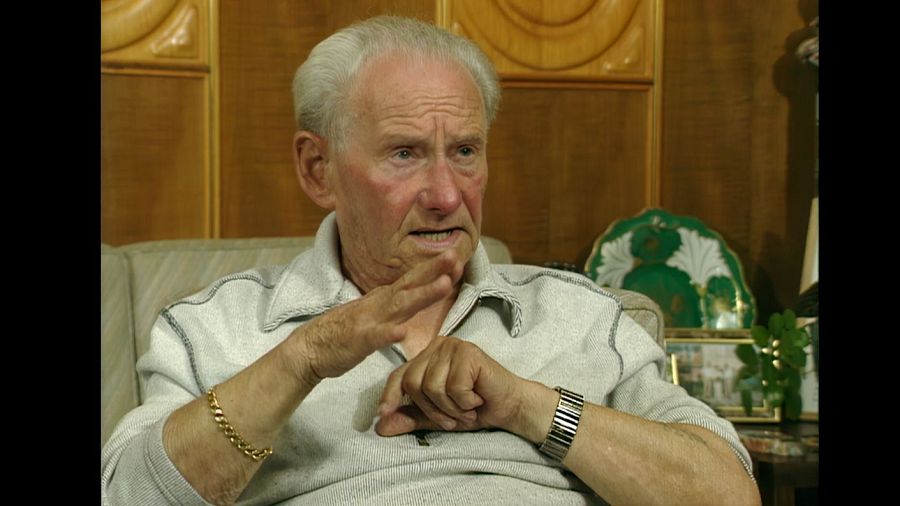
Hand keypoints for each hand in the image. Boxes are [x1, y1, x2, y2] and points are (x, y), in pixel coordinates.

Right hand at [286, 250, 464, 386]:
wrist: (310, 348)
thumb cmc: (345, 332)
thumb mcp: (376, 313)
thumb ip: (396, 303)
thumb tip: (417, 292)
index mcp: (385, 298)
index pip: (414, 280)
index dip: (435, 268)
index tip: (456, 256)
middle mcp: (380, 304)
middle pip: (411, 284)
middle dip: (435, 270)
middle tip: (455, 255)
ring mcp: (369, 320)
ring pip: (400, 306)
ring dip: (422, 294)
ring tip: (444, 284)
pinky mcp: (358, 341)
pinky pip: (375, 337)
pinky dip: (388, 334)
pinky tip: (402, 332)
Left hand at [375, 335, 536, 436]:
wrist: (509, 407)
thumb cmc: (473, 409)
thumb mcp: (436, 417)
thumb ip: (410, 418)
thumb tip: (379, 427)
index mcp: (426, 357)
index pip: (399, 375)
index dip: (390, 396)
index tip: (382, 414)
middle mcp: (437, 346)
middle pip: (414, 383)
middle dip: (433, 409)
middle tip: (454, 417)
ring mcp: (453, 346)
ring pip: (433, 386)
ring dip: (452, 408)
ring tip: (468, 407)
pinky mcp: (468, 352)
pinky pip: (454, 387)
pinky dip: (466, 401)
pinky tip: (478, 398)